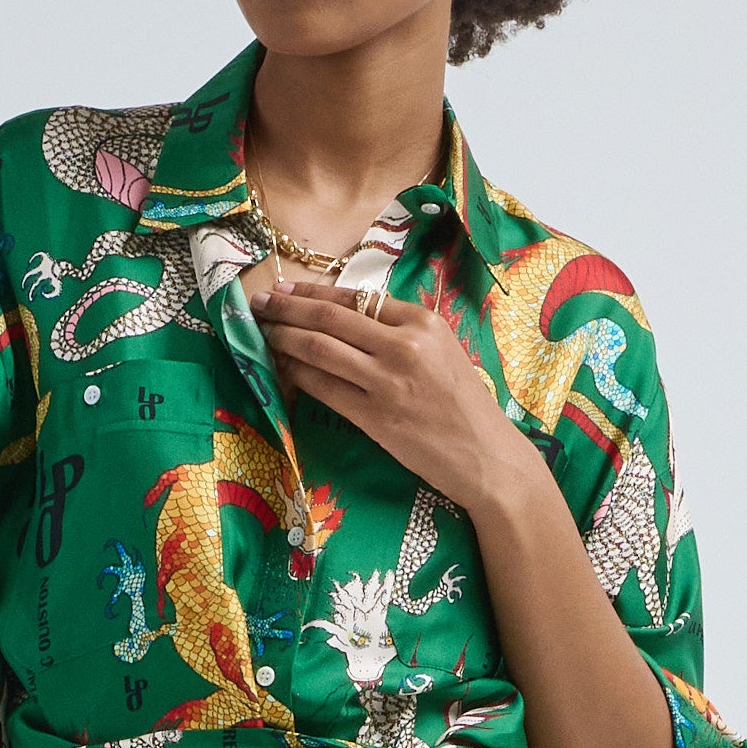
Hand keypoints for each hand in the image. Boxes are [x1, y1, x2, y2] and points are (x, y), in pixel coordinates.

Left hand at [250, 276, 525, 512]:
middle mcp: (403, 344)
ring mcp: (387, 381)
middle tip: (257, 305)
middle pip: (329, 317)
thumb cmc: (466, 408)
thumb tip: (353, 320)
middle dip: (286, 309)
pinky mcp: (375, 417)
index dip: (312, 292)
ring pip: (318, 349)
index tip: (285, 290)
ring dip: (283, 339)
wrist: (489, 457)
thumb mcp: (443, 354)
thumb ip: (403, 333)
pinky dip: (296, 375)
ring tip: (262, 333)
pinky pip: (322, 387)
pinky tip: (282, 370)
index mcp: (421, 322)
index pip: (354, 297)